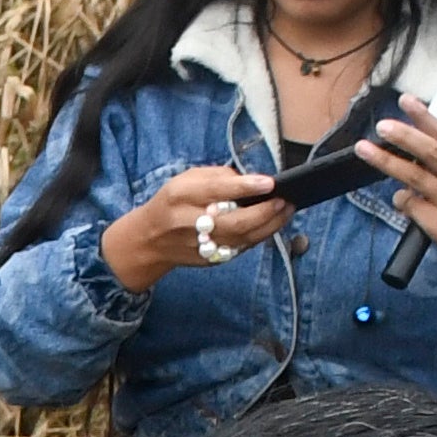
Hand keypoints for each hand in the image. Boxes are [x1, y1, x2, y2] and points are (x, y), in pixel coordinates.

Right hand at [96, 163, 295, 292]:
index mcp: (180, 195)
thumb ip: (218, 176)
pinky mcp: (209, 259)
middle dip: (264, 212)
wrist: (150, 240)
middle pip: (233, 221)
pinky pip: (241, 247)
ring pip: (242, 238)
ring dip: (269, 225)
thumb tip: (252, 181)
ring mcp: (200, 245)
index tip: (270, 182)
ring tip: (287, 210)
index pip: (215, 190)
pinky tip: (273, 224)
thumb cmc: (173, 202)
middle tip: (284, 200)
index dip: (244, 187)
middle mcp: (189, 222)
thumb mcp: (186, 179)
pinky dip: (260, 235)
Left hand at [367, 105, 436, 323]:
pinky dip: (402, 200)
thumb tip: (416, 146)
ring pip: (414, 177)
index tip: (405, 100)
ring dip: (386, 162)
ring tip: (364, 149)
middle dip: (403, 135)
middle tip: (381, 125)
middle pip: (430, 152)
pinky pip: (411, 206)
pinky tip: (404, 201)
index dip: (424, 116)